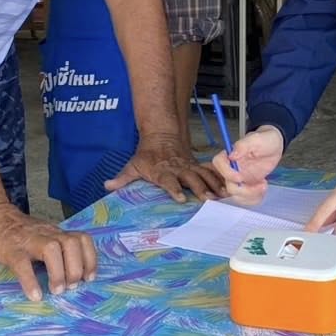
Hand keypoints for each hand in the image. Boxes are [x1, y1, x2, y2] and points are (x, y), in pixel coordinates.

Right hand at [0, 202, 96, 300]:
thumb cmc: (14, 233)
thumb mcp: (40, 237)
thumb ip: (54, 251)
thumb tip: (69, 278)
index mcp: (54, 233)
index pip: (81, 239)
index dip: (90, 259)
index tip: (89, 278)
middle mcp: (45, 234)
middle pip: (71, 243)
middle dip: (76, 268)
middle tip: (71, 287)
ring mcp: (27, 240)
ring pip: (52, 249)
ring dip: (59, 273)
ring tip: (56, 291)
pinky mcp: (9, 249)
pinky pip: (22, 263)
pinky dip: (31, 281)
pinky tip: (35, 295)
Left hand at [105, 133, 222, 202]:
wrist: (161, 135)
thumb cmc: (146, 155)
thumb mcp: (133, 165)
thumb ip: (122, 178)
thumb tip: (107, 186)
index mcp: (162, 171)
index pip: (168, 181)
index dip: (174, 189)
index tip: (181, 198)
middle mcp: (178, 169)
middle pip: (190, 178)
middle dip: (200, 188)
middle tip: (208, 199)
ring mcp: (189, 166)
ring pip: (203, 175)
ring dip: (213, 184)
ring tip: (222, 196)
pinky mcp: (197, 165)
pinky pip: (210, 171)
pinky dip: (219, 178)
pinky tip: (229, 187)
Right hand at [210, 125, 284, 204]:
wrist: (274, 146)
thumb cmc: (266, 139)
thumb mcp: (257, 139)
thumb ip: (243, 145)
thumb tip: (232, 155)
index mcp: (231, 155)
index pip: (218, 164)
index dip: (226, 173)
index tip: (240, 177)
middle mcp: (232, 168)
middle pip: (229, 185)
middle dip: (245, 190)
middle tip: (262, 184)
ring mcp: (239, 179)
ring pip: (237, 195)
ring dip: (251, 196)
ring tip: (264, 186)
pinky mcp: (247, 186)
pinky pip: (246, 199)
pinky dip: (255, 198)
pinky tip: (263, 187)